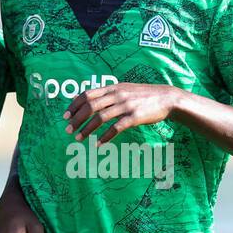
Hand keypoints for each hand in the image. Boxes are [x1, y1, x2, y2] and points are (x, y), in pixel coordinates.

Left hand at [64, 83, 184, 143]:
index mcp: (113, 87)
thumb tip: (92, 100)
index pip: (87, 94)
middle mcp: (117, 95)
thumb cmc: (144, 95)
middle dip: (76, 119)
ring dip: (87, 129)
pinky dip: (105, 137)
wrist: (167, 98)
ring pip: (100, 118)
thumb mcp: (125, 89)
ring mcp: (126, 105)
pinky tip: (98, 144)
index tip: (65, 116)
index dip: (74, 105)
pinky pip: (116, 128)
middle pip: (90, 106)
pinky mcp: (135, 117)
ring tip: (79, 139)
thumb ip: (110, 93)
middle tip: (68, 130)